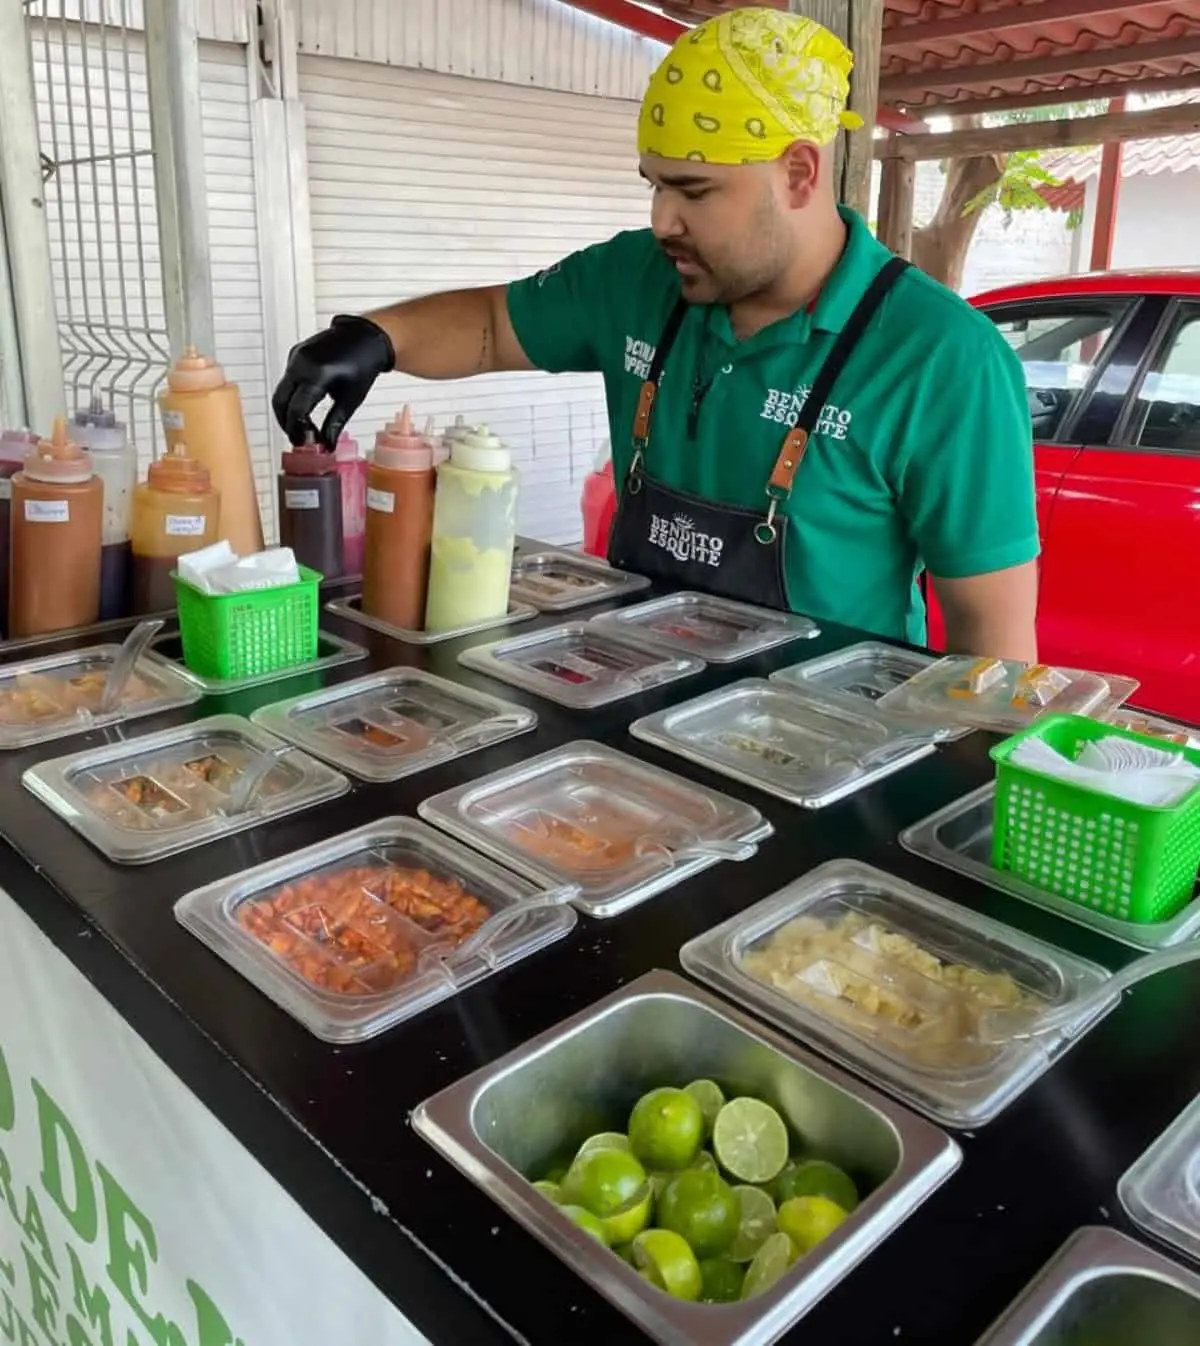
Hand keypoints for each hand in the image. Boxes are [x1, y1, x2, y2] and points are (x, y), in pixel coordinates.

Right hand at [272, 315, 394, 447]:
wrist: (365, 337)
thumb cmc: (362, 365)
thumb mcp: (351, 399)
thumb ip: (335, 423)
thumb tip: (327, 445)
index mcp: (317, 375)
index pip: (297, 409)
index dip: (297, 430)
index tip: (303, 442)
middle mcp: (302, 364)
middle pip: (281, 401)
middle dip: (286, 423)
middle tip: (297, 438)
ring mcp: (295, 357)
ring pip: (280, 391)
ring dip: (286, 411)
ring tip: (301, 427)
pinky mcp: (294, 354)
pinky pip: (286, 380)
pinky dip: (290, 397)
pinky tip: (303, 409)